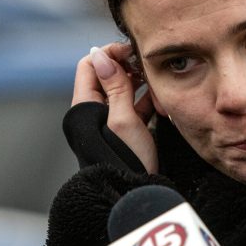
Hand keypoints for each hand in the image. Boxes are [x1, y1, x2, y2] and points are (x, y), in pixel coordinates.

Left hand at [73, 42, 157, 172]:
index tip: (132, 53)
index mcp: (84, 106)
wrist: (135, 192)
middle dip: (131, 71)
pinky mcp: (126, 128)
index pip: (90, 65)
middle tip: (149, 73)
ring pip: (125, 89)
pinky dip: (147, 101)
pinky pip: (135, 105)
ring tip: (157, 92)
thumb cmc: (127, 160)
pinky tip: (160, 104)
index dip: (110, 54)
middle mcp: (94, 110)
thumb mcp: (123, 119)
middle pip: (108, 75)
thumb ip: (114, 86)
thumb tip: (101, 55)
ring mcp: (110, 119)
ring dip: (142, 87)